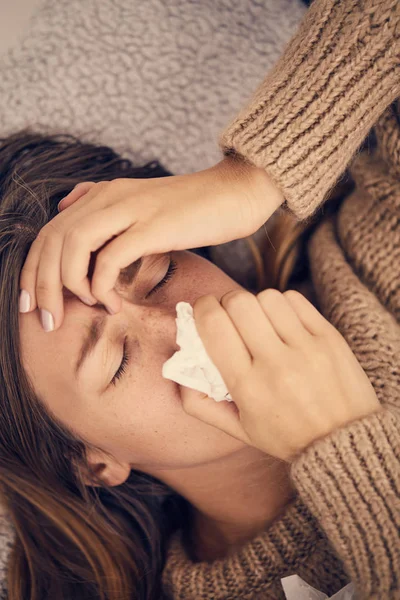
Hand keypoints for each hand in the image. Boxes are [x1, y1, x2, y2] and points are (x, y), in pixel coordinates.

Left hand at [19, 156, 282, 330]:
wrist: (237, 191)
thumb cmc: (195, 206)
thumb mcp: (142, 200)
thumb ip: (104, 202)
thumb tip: (68, 206)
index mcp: (105, 193)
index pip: (50, 230)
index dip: (32, 268)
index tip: (31, 303)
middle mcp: (110, 197)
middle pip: (53, 240)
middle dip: (41, 284)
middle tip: (46, 319)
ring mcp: (131, 210)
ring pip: (73, 246)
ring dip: (68, 285)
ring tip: (83, 309)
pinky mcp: (153, 226)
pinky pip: (110, 258)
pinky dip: (103, 285)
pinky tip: (112, 303)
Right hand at [179, 288, 381, 462]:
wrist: (345, 441)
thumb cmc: (286, 435)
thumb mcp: (238, 429)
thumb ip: (200, 402)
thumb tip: (178, 366)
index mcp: (247, 387)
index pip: (214, 326)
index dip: (203, 309)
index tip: (204, 311)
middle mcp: (276, 364)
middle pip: (238, 303)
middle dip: (226, 303)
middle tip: (230, 316)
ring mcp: (306, 347)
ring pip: (266, 296)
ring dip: (256, 304)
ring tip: (260, 322)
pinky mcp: (329, 336)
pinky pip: (295, 299)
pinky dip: (282, 304)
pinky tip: (283, 322)